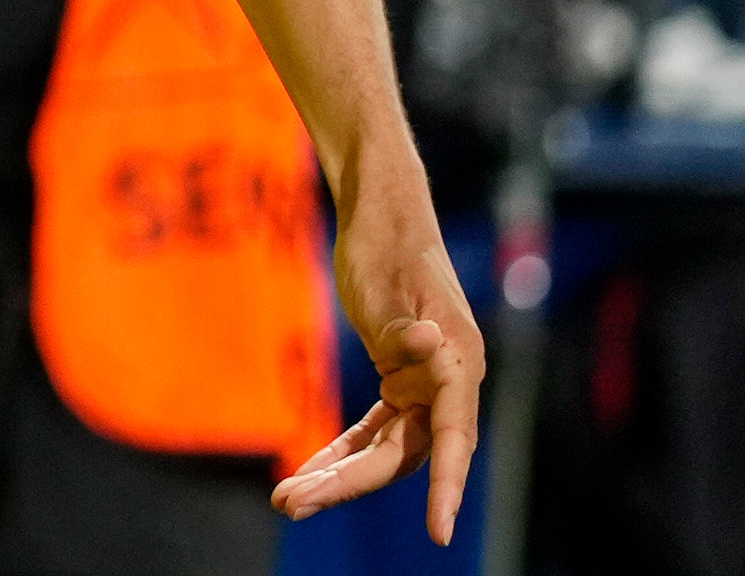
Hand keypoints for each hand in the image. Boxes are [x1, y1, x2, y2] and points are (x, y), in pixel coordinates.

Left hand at [274, 169, 484, 540]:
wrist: (381, 214)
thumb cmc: (386, 245)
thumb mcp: (385, 288)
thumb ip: (404, 331)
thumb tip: (428, 348)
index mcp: (457, 362)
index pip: (453, 438)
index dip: (449, 487)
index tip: (440, 532)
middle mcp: (448, 383)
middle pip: (402, 453)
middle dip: (347, 483)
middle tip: (290, 501)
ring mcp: (424, 385)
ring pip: (385, 450)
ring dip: (338, 475)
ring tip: (287, 497)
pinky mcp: (401, 381)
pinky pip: (374, 431)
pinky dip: (343, 451)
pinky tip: (310, 472)